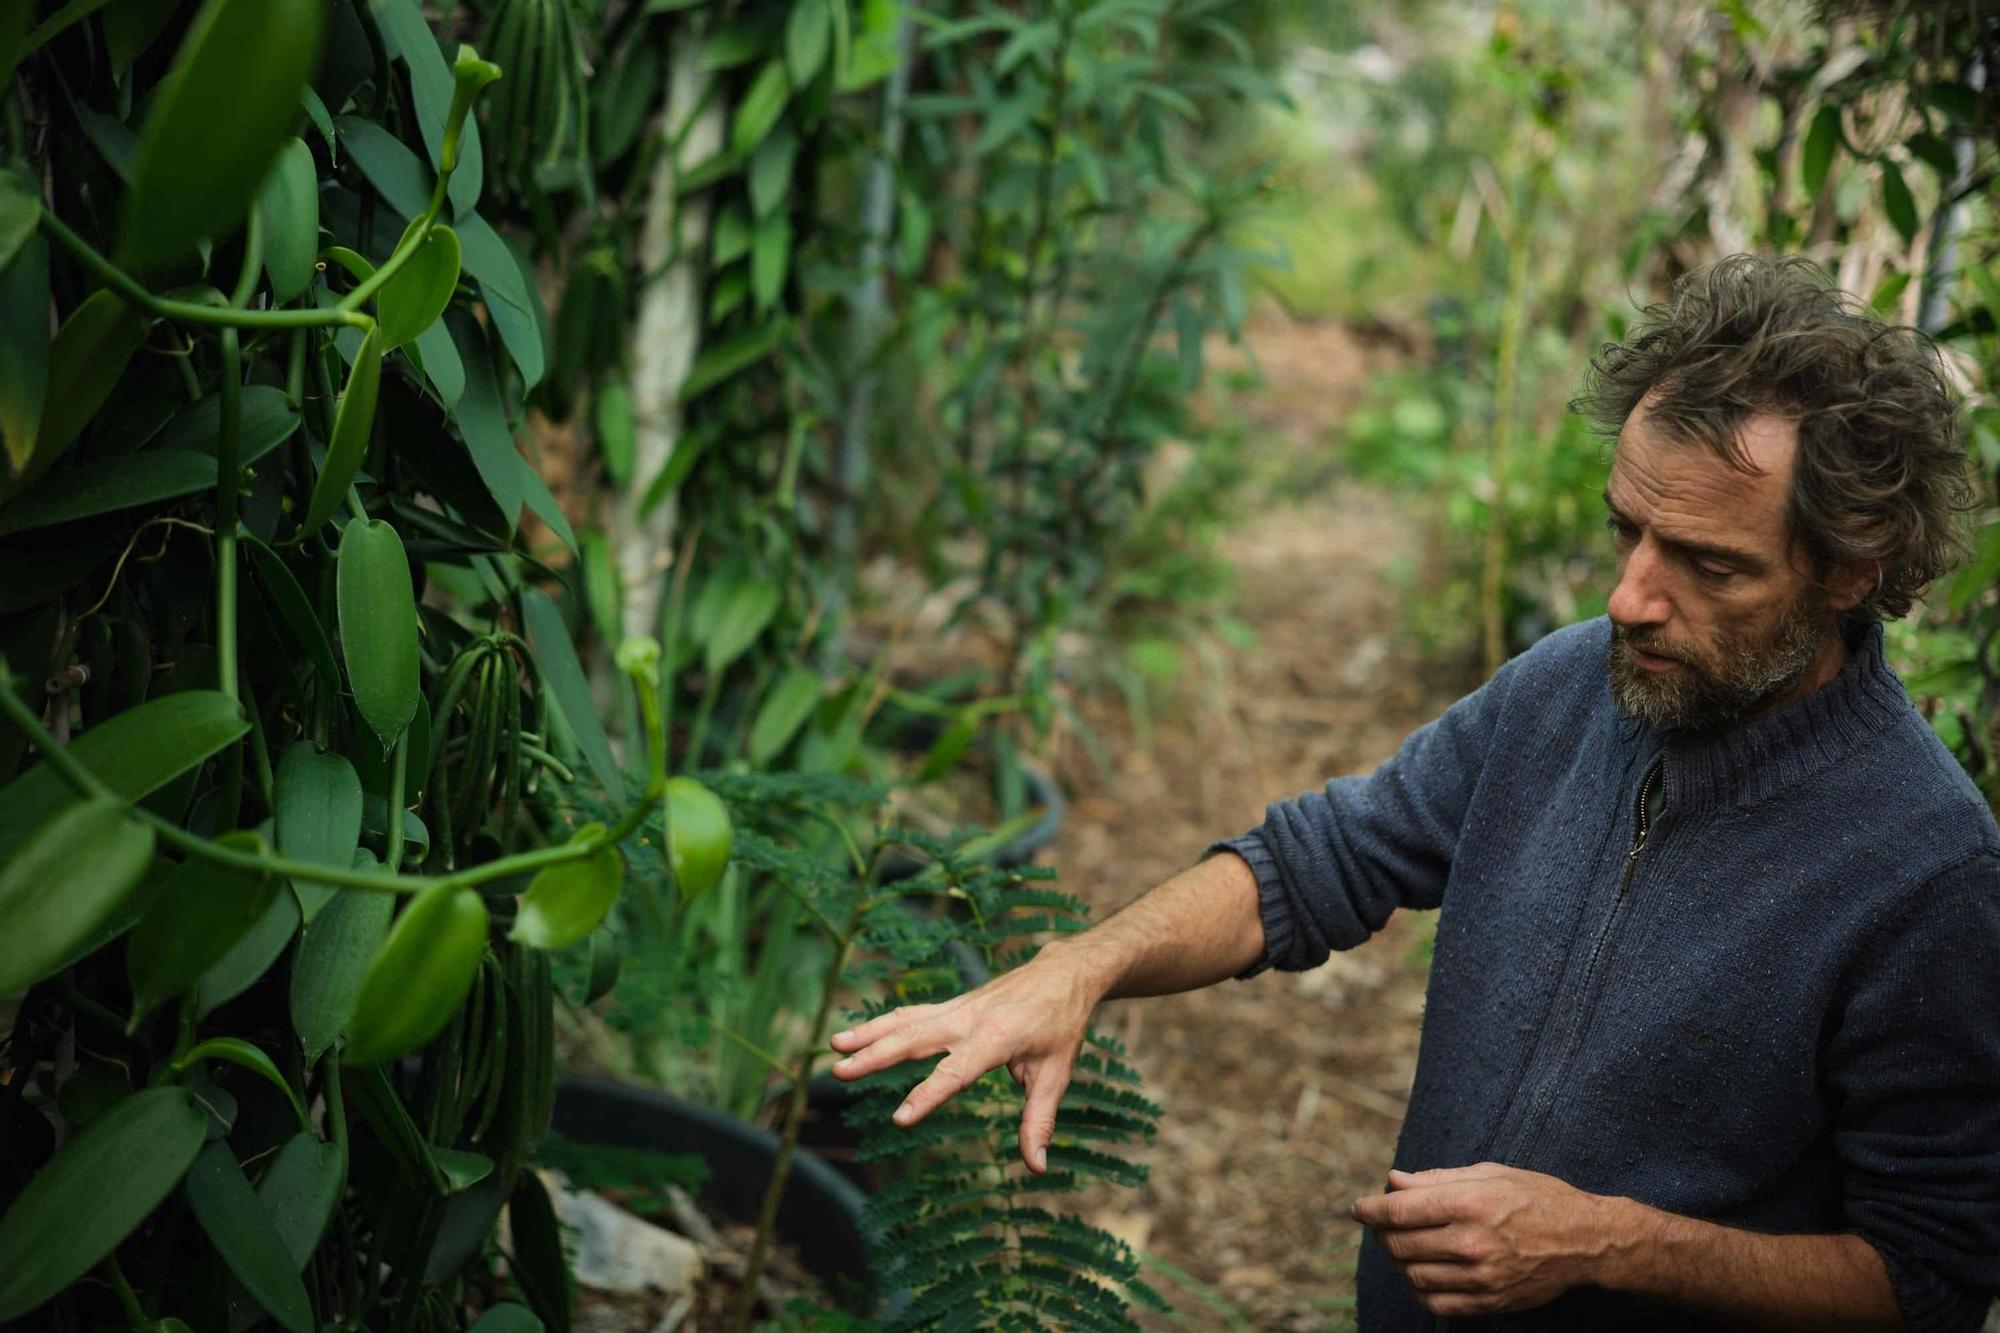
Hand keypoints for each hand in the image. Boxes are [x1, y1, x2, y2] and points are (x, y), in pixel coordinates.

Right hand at [826, 942, 1107, 1172]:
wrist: (1063, 973)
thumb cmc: (1062, 1025)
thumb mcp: (1056, 1074)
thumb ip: (1039, 1120)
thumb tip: (1038, 1166)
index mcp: (996, 1039)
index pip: (955, 1072)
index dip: (927, 1095)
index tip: (899, 1119)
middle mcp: (969, 1020)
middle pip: (915, 1040)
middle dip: (876, 1056)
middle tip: (840, 1073)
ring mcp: (958, 1009)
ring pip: (905, 1022)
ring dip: (868, 1034)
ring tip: (833, 1046)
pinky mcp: (953, 1006)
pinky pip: (912, 1014)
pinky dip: (882, 1022)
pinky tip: (856, 1034)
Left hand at [1350, 1162, 1614, 1318]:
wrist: (1585, 1241)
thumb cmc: (1536, 1197)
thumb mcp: (1490, 1174)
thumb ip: (1437, 1179)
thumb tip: (1393, 1182)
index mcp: (1471, 1203)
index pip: (1400, 1211)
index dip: (1370, 1210)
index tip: (1359, 1208)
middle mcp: (1474, 1242)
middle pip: (1401, 1245)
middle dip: (1381, 1234)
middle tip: (1381, 1225)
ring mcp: (1483, 1277)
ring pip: (1414, 1275)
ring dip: (1399, 1261)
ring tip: (1403, 1247)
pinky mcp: (1491, 1301)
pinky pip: (1437, 1303)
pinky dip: (1420, 1289)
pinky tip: (1422, 1273)